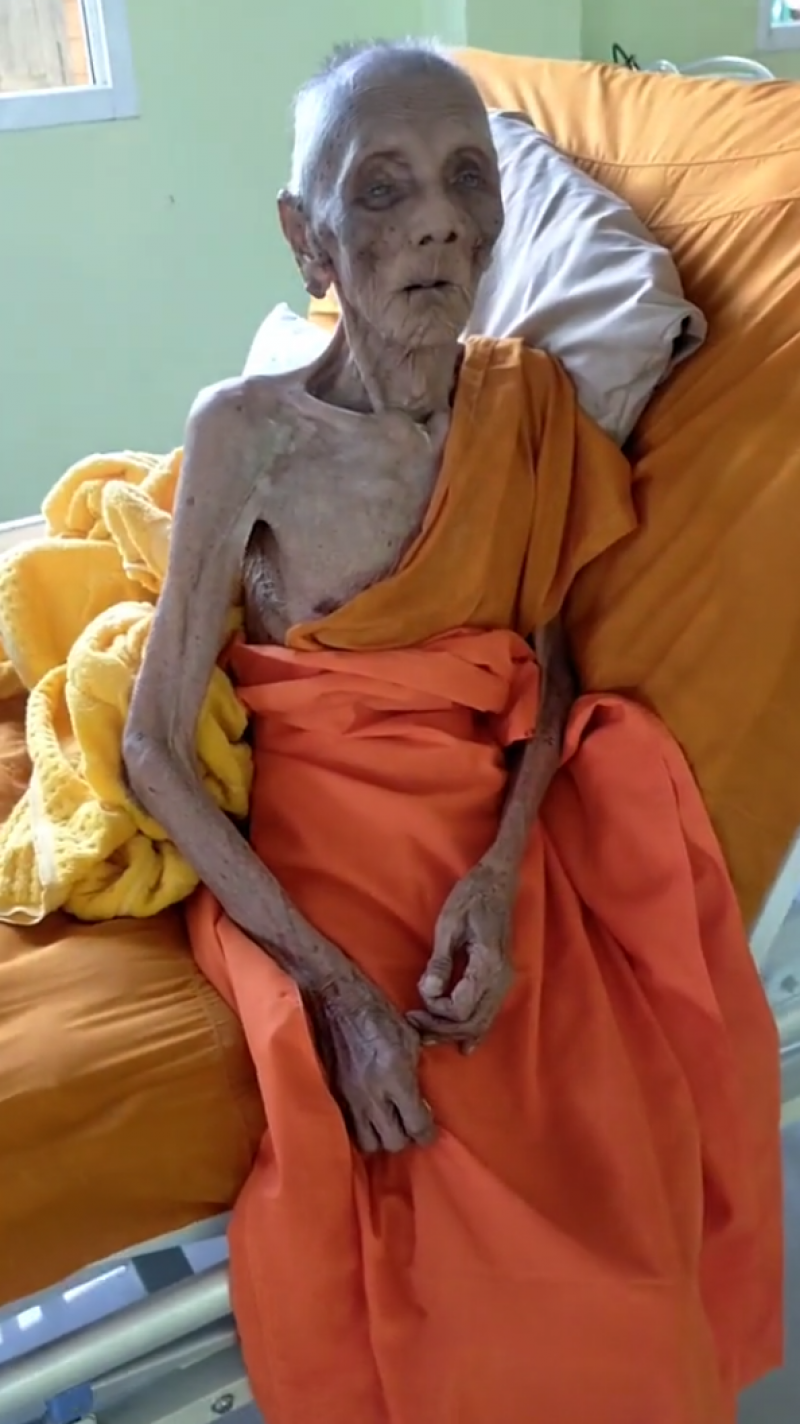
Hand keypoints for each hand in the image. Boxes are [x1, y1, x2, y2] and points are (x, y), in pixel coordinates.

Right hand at [305, 982, 435, 1154]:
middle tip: (407, 1124)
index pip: (416, 1126)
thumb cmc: (376, 1012)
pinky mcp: (332, 1096)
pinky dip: (360, 1130)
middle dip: (405, 1137)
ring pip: (368, 1143)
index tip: (427, 1129)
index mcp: (396, 1076)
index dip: (426, 1133)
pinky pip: (348, 1130)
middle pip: (393, 1142)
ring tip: (385, 1123)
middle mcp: (372, 1094)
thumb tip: (423, 1101)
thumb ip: (416, 1071)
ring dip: (381, 1137)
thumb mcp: (408, 1037)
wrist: (333, 1000)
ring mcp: (349, 1098)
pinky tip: (366, 1117)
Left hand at [408, 856, 514, 1051]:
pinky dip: (474, 1031)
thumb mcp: (448, 925)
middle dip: (441, 1030)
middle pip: (471, 1022)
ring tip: (427, 1034)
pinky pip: (488, 1014)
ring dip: (454, 1033)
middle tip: (413, 1024)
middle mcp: (501, 980)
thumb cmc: (470, 897)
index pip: (460, 1009)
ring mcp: (504, 982)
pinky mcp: (501, 980)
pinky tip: (463, 1046)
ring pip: (481, 1023)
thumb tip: (429, 994)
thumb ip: (440, 962)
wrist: (497, 882)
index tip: (415, 1002)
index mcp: (488, 965)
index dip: (436, 1012)